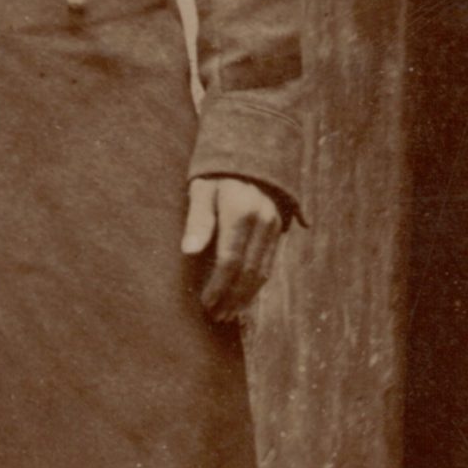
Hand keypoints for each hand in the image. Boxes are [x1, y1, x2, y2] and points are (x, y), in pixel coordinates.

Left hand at [183, 176, 284, 320]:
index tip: (206, 304)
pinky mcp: (278, 229)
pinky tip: (245, 296)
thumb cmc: (217, 172)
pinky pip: (269, 263)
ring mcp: (274, 227)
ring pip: (263, 271)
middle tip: (217, 317)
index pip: (230, 261)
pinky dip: (257, 283)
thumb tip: (189, 251)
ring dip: (246, 296)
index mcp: (240, 213)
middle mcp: (262, 222)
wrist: (252, 151)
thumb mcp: (202, 188)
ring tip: (229, 313)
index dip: (218, 287)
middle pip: (248, 271)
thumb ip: (197, 219)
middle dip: (232, 298)